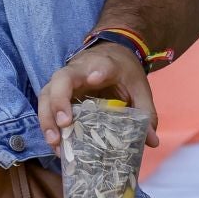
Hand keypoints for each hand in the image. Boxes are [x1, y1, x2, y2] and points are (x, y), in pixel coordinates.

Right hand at [37, 41, 159, 149]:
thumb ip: (145, 112)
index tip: (95, 78)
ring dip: (47, 118)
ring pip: (46, 94)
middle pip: (61, 80)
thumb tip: (152, 141)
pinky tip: (56, 145)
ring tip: (55, 142)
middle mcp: (79, 70)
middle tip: (65, 123)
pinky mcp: (56, 92)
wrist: (111, 52)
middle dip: (59, 101)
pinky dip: (48, 126)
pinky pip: (46, 107)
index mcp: (104, 65)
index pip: (101, 66)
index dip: (98, 71)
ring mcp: (63, 81)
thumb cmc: (124, 71)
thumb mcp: (139, 88)